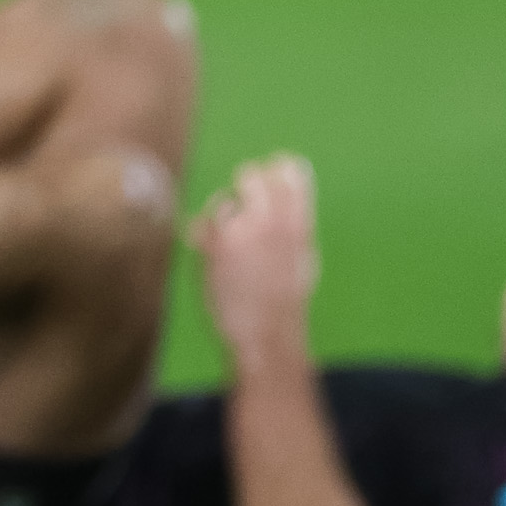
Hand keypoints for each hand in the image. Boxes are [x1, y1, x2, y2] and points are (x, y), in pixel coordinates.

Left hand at [191, 153, 320, 364]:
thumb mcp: (303, 256)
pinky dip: (203, 238)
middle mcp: (270, 221)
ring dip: (223, 220)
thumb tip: (290, 188)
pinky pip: (201, 224)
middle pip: (250, 175)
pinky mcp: (215, 244)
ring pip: (222, 202)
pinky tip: (214, 258)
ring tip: (233, 251)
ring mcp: (241, 230)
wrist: (266, 335)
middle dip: (244, 187)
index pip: (290, 172)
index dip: (279, 169)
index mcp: (298, 223)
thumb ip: (294, 221)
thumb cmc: (286, 300)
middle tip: (243, 206)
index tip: (274, 173)